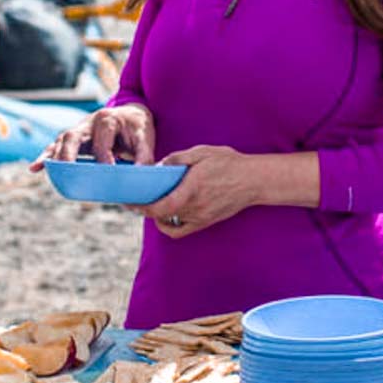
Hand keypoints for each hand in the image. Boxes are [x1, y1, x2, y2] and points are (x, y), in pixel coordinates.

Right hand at [29, 103, 154, 171]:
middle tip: (67, 171)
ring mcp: (78, 130)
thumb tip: (140, 177)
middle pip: (72, 135)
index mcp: (108, 119)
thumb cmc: (138, 128)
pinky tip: (35, 168)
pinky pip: (56, 147)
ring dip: (52, 156)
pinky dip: (45, 157)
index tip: (107, 174)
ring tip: (44, 170)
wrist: (132, 115)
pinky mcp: (73, 139)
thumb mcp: (146, 138)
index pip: (101, 141)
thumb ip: (144, 157)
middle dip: (68, 154)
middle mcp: (89, 122)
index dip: (104, 159)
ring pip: (61, 141)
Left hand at [136, 145, 256, 237]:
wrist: (254, 180)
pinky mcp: (206, 222)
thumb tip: (158, 166)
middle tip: (134, 199)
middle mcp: (194, 208)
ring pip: (168, 222)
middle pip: (160, 215)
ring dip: (155, 214)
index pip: (159, 207)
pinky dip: (168, 225)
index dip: (140, 207)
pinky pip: (180, 230)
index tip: (129, 202)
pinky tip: (164, 215)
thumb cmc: (228, 163)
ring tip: (148, 203)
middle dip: (144, 207)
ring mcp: (200, 217)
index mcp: (191, 190)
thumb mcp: (201, 153)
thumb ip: (177, 159)